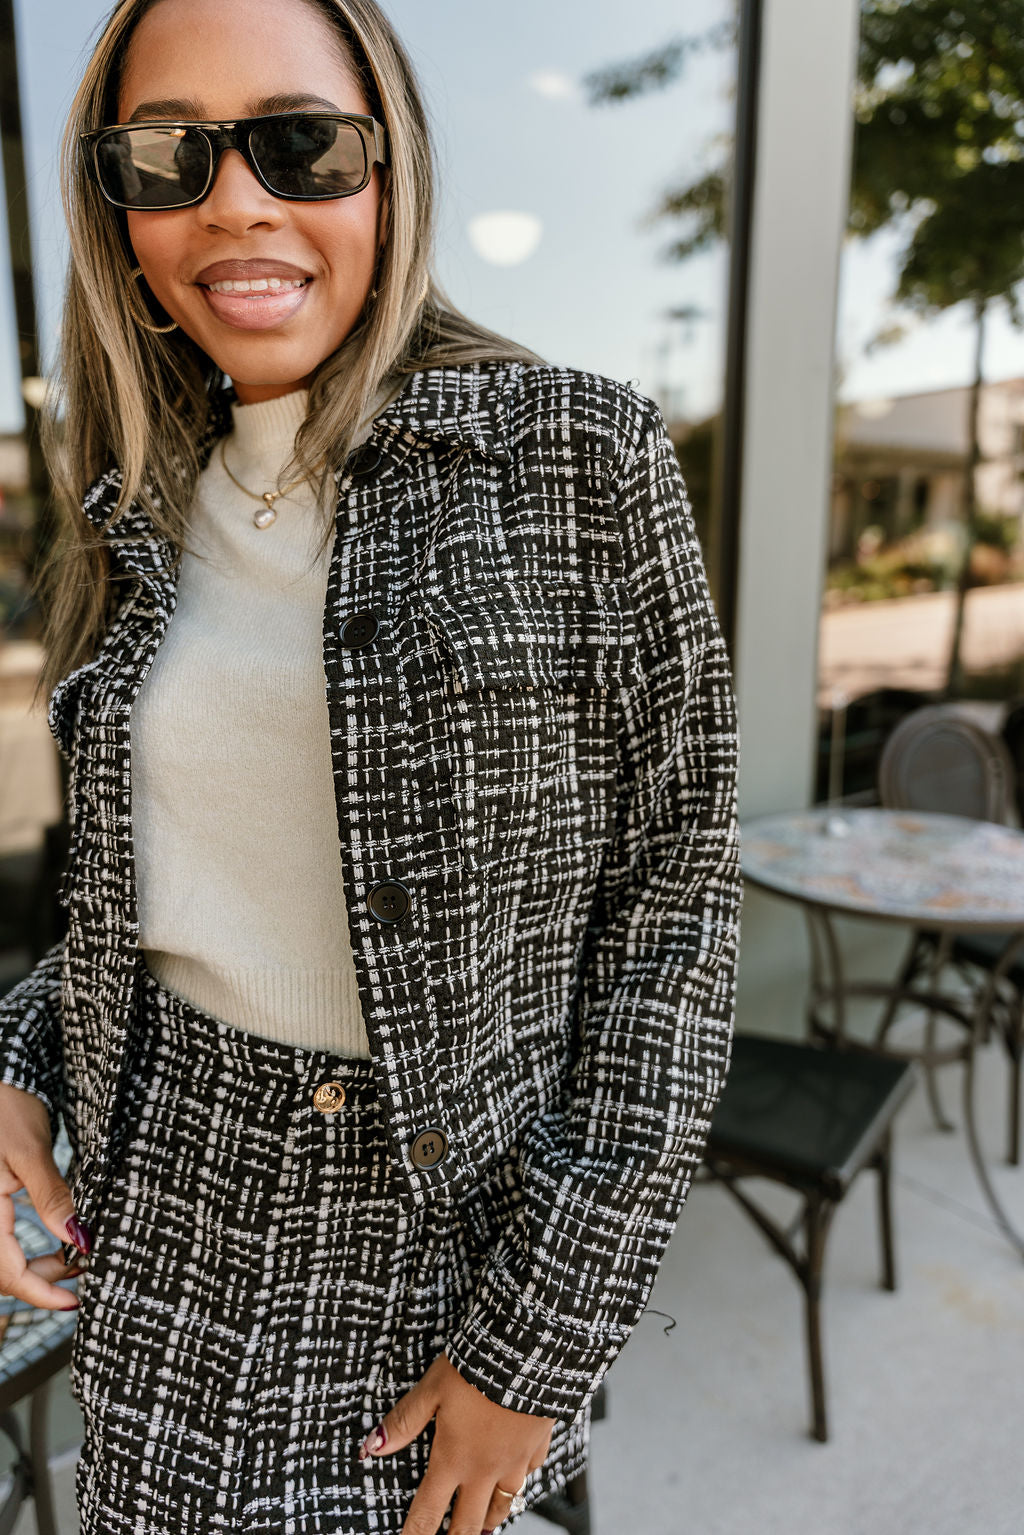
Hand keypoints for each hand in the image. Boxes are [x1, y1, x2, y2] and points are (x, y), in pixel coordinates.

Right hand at [0, 1083, 89, 1309]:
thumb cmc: (5, 1105)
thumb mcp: (31, 1150)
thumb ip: (51, 1198)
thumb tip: (78, 1239)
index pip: (7, 1272)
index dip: (40, 1293)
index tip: (75, 1300)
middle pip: (0, 1274)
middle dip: (40, 1281)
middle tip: (81, 1272)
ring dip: (32, 1269)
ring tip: (71, 1260)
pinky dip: (21, 1253)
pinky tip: (50, 1244)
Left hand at [359, 1351, 553, 1533]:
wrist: (528, 1352)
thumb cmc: (476, 1367)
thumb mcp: (432, 1388)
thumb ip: (404, 1420)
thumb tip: (372, 1447)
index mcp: (454, 1459)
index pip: (427, 1512)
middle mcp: (484, 1469)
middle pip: (468, 1523)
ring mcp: (514, 1461)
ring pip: (502, 1507)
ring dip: (487, 1521)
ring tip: (480, 1527)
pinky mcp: (538, 1446)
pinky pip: (528, 1475)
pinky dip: (518, 1482)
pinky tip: (516, 1478)